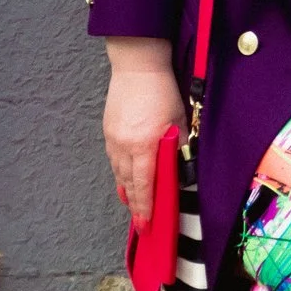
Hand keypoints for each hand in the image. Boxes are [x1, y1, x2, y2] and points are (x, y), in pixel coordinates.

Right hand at [102, 38, 183, 226]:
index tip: (147, 223)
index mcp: (144, 145)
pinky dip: (120, 174)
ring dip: (126, 191)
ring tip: (133, 206)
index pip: (145, 184)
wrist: (137, 66)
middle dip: (135, 205)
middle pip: (129, 183)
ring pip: (118, 173)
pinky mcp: (108, 131)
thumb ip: (179, 145)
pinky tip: (124, 181)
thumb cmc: (162, 91)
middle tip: (142, 224)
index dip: (146, 205)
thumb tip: (183, 166)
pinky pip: (114, 160)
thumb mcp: (179, 119)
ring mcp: (113, 139)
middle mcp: (124, 146)